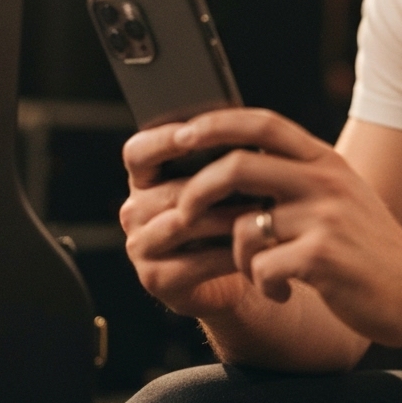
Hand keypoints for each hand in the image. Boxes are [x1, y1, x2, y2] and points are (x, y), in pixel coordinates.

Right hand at [120, 121, 251, 317]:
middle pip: (171, 190)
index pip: (138, 151)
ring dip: (229, 217)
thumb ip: (222, 153)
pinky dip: (230, 253)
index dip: (161, 141)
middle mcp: (135, 210)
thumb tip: (239, 122)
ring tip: (265, 211)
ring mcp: (140, 246)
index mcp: (146, 177)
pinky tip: (255, 246)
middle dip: (218, 185)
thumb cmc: (234, 215)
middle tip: (257, 178)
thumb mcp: (226, 179)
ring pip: (184, 222)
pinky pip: (195, 261)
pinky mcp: (154, 280)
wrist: (237, 274)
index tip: (190, 135)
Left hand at [167, 108, 401, 350]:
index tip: (181, 134)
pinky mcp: (324, 257)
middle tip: (182, 214)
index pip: (264, 123)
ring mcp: (325, 217)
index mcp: (324, 160)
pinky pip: (262, 267)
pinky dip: (263, 284)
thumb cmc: (367, 246)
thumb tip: (231, 166)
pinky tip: (283, 292)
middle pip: (239, 166)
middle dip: (198, 191)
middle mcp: (324, 180)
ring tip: (259, 271)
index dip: (217, 124)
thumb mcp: (338, 195)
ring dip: (239, 257)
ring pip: (245, 227)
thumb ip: (296, 176)